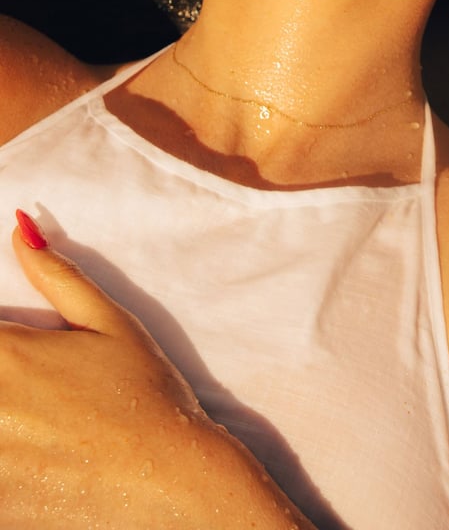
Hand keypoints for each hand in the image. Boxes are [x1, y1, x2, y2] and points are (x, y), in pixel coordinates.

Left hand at [1, 211, 311, 528]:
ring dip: (3, 414)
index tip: (13, 344)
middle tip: (36, 383)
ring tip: (32, 420)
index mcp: (3, 353)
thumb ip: (56, 274)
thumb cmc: (145, 394)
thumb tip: (19, 226)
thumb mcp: (108, 322)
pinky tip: (33, 453)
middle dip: (1, 373)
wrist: (170, 483)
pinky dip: (5, 458)